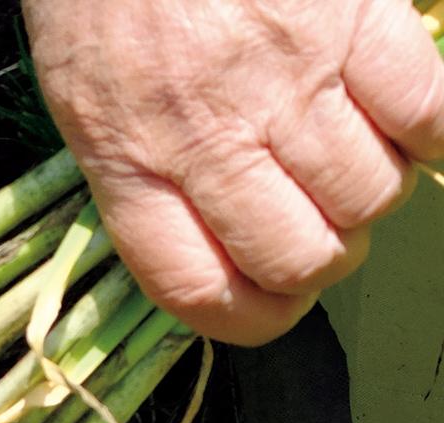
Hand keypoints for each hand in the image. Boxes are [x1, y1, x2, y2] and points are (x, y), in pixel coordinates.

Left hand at [24, 0, 443, 344]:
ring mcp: (288, 74)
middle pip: (303, 257)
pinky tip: (404, 121)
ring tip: (348, 162)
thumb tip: (213, 253)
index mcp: (129, 161)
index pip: (200, 291)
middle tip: (313, 228)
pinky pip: (427, 110)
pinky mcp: (356, 14)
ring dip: (370, 197)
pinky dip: (430, 133)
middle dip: (319, 262)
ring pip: (370, 196)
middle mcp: (210, 133)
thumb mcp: (85, 104)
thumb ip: (141, 184)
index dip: (249, 321)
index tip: (268, 308)